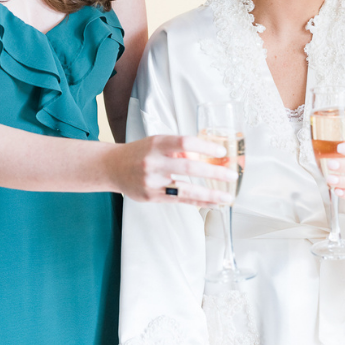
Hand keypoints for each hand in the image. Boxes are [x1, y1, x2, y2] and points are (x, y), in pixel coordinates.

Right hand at [107, 132, 231, 204]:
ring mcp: (152, 181)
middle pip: (188, 166)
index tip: (222, 152)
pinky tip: (211, 203)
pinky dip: (197, 202)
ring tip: (226, 197)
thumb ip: (179, 149)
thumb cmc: (140, 152)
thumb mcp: (158, 143)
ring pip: (185, 189)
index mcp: (157, 143)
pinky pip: (179, 200)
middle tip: (232, 175)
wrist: (113, 167)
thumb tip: (206, 155)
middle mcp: (154, 162)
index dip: (205, 146)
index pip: (185, 142)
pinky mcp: (151, 197)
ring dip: (209, 194)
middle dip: (213, 171)